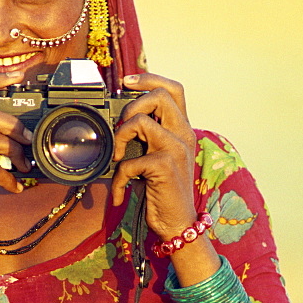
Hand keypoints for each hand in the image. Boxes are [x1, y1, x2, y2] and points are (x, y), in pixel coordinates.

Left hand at [110, 72, 197, 240]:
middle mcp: (183, 135)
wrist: (178, 223)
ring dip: (121, 137)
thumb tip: (122, 122)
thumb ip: (149, 138)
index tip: (126, 82)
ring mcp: (176, 149)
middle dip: (132, 105)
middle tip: (122, 128)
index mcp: (182, 130)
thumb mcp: (159, 158)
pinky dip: (118, 178)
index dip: (150, 79)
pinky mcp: (165, 167)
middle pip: (160, 96)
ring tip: (118, 158)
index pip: (173, 90)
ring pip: (141, 121)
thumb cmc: (164, 191)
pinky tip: (119, 191)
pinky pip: (130, 161)